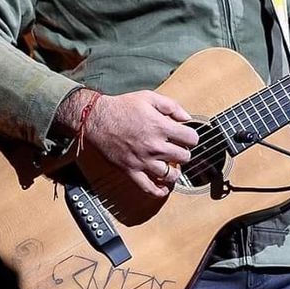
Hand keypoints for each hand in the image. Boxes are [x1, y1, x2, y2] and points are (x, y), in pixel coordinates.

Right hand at [79, 90, 197, 197]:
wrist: (97, 119)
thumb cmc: (122, 107)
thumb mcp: (149, 97)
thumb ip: (171, 106)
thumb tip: (186, 117)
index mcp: (161, 127)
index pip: (191, 138)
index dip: (192, 136)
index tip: (188, 136)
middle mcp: (154, 146)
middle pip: (184, 157)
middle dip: (184, 152)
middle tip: (179, 149)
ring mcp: (143, 160)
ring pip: (170, 175)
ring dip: (175, 171)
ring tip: (173, 166)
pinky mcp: (131, 170)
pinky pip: (148, 187)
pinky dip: (159, 191)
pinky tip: (164, 188)